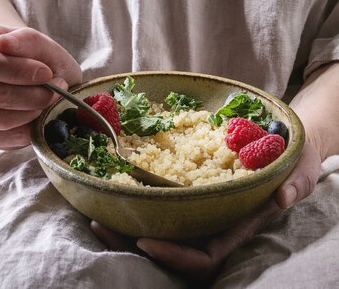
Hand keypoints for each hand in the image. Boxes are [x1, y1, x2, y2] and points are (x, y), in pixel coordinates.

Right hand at [0, 26, 81, 148]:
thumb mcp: (41, 43)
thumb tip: (2, 43)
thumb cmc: (37, 57)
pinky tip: (39, 117)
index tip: (47, 73)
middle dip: (33, 94)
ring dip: (32, 113)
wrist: (36, 75)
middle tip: (58, 89)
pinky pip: (0, 139)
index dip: (17, 70)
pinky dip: (26, 131)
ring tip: (50, 101)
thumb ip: (25, 40)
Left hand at [91, 140, 320, 284]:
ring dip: (129, 226)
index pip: (206, 254)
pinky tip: (115, 188)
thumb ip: (297, 183)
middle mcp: (217, 221)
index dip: (176, 254)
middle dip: (137, 243)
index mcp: (239, 224)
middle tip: (102, 224)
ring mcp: (203, 208)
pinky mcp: (192, 191)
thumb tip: (283, 197)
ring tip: (96, 213)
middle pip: (174, 248)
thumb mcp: (302, 167)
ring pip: (164, 229)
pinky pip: (165, 205)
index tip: (146, 240)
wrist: (288, 145)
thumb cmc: (295, 159)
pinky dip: (139, 202)